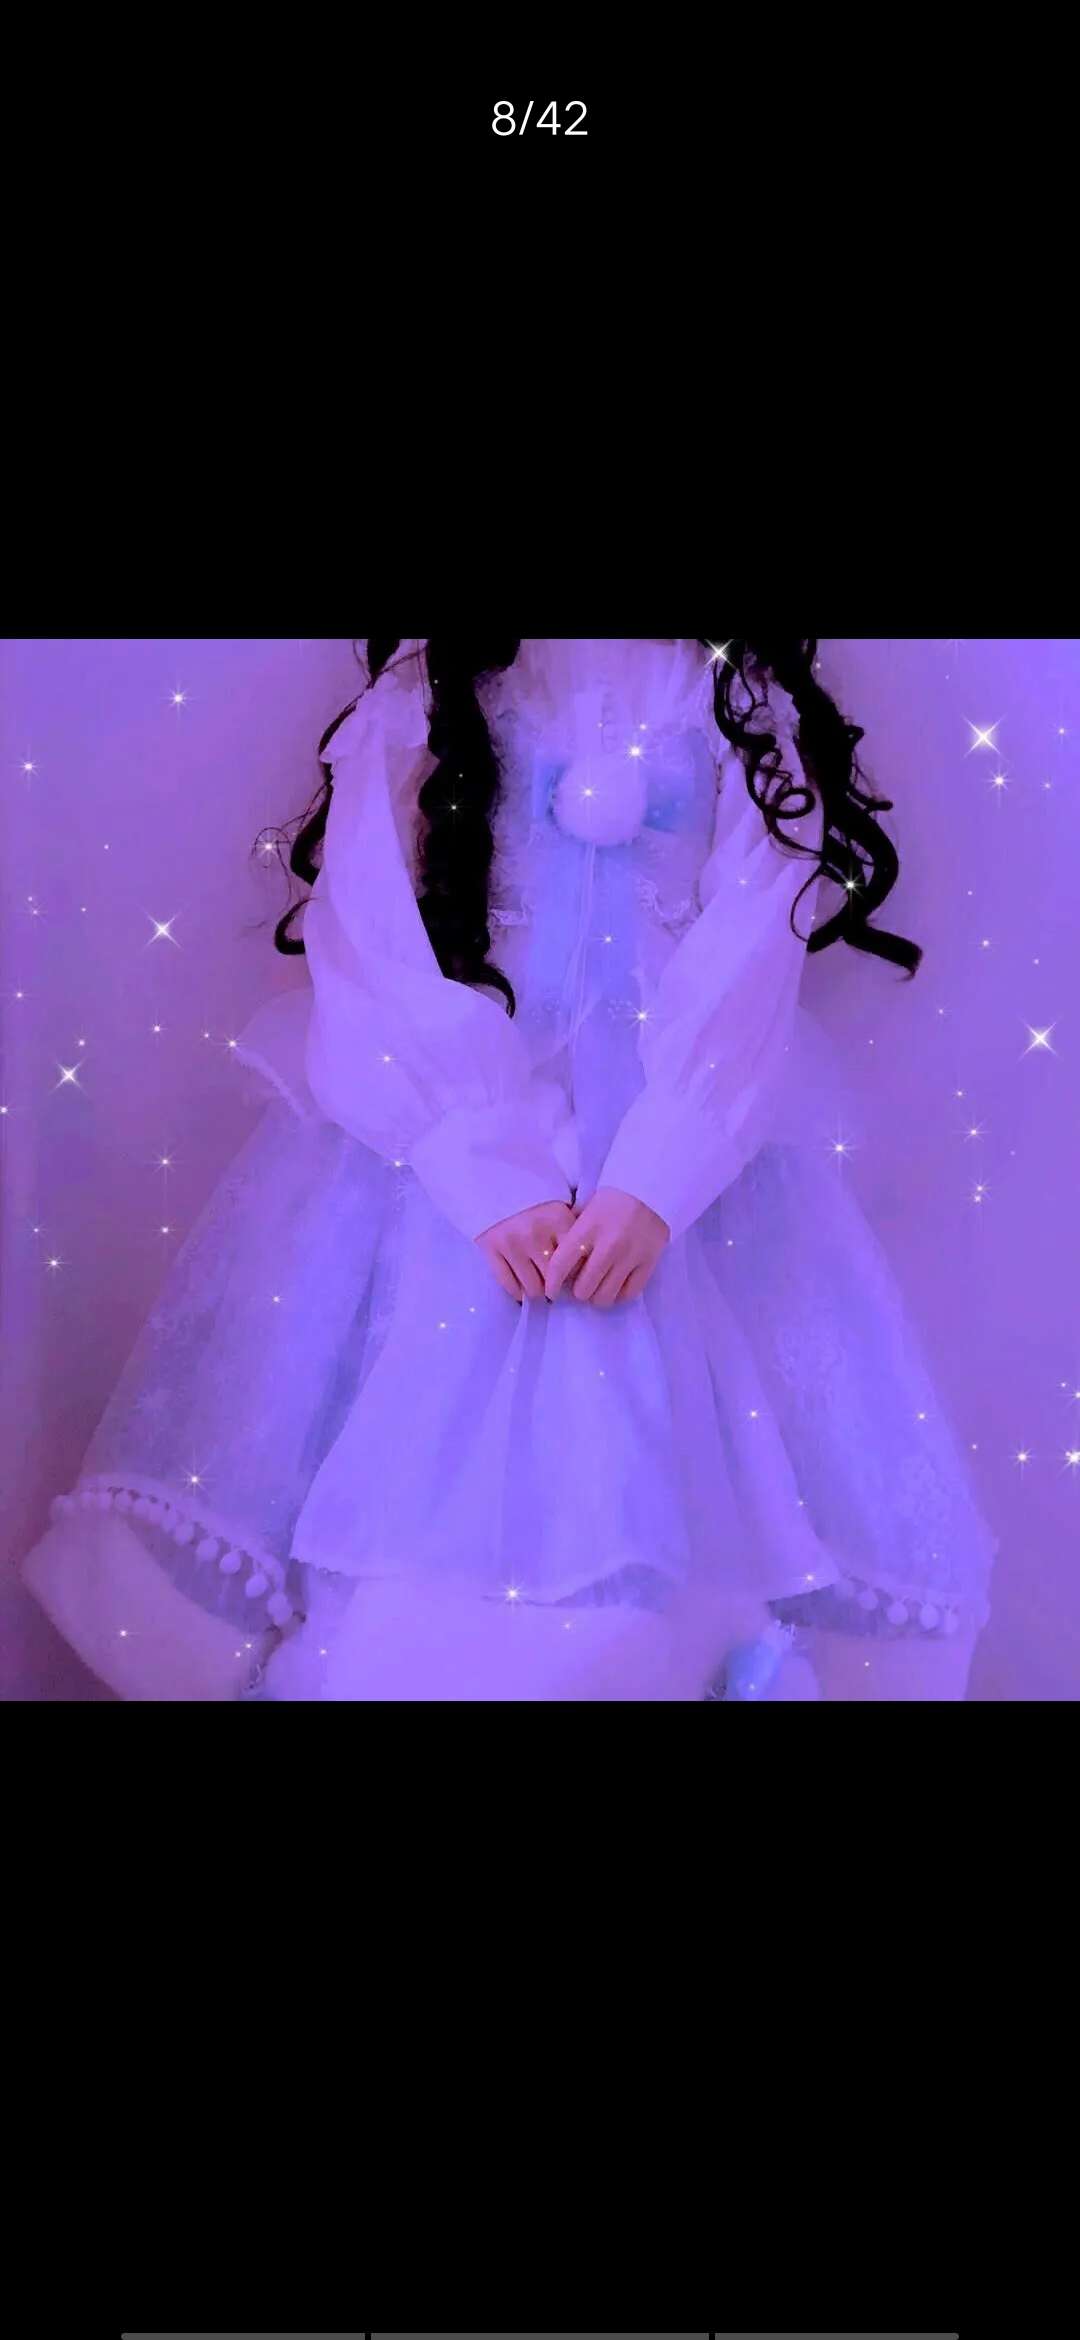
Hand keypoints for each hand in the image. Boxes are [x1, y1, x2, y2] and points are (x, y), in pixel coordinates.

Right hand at [474, 1198, 580, 1304]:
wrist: (494, 1180)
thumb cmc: (534, 1196)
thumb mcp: (559, 1206)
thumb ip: (572, 1231)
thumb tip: (584, 1265)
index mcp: (558, 1220)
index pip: (575, 1261)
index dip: (575, 1273)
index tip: (573, 1276)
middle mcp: (536, 1234)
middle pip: (554, 1279)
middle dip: (556, 1286)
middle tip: (555, 1286)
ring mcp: (512, 1244)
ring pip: (532, 1287)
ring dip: (538, 1291)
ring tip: (539, 1287)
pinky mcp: (491, 1250)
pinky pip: (508, 1284)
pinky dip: (517, 1292)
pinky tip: (521, 1289)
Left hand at [544, 1186, 669, 1308]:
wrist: (650, 1191)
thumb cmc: (612, 1200)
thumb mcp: (585, 1209)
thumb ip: (570, 1234)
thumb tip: (555, 1261)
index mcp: (587, 1229)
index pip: (561, 1265)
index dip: (552, 1284)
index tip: (551, 1292)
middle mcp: (608, 1246)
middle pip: (583, 1289)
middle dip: (578, 1290)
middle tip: (580, 1284)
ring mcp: (630, 1256)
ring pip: (605, 1296)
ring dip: (597, 1295)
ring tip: (598, 1287)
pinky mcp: (648, 1263)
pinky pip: (628, 1294)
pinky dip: (618, 1295)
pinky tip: (615, 1286)